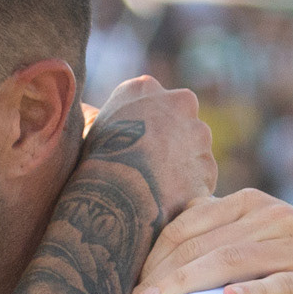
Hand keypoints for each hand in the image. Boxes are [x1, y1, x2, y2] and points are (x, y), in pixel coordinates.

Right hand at [83, 76, 216, 225]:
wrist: (113, 202)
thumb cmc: (91, 166)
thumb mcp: (85, 132)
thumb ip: (94, 117)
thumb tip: (85, 112)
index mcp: (143, 88)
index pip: (147, 99)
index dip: (139, 123)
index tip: (127, 143)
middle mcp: (178, 102)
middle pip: (178, 119)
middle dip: (166, 140)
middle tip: (142, 167)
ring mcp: (198, 134)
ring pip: (193, 149)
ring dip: (178, 165)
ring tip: (151, 190)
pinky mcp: (207, 167)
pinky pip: (198, 179)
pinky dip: (185, 190)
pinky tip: (162, 204)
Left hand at [134, 188, 292, 293]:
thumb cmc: (283, 257)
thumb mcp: (250, 232)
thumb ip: (213, 225)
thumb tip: (166, 226)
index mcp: (249, 203)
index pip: (184, 228)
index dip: (151, 259)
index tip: (130, 290)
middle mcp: (274, 217)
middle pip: (201, 247)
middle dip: (161, 278)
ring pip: (232, 262)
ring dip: (187, 286)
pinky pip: (282, 285)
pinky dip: (255, 293)